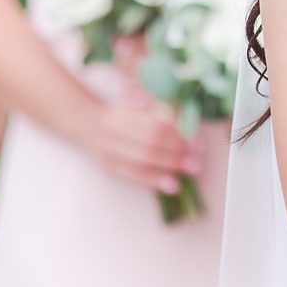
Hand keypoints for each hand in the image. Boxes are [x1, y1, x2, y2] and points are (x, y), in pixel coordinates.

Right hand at [82, 98, 200, 195]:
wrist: (87, 124)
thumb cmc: (121, 112)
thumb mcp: (136, 101)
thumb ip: (157, 104)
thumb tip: (186, 114)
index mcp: (124, 110)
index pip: (157, 124)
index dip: (179, 134)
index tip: (197, 140)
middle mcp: (114, 129)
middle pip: (151, 143)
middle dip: (178, 152)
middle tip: (198, 159)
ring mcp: (109, 149)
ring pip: (144, 160)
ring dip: (171, 167)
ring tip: (191, 170)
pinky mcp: (109, 166)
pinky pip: (134, 175)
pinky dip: (155, 181)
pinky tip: (172, 185)